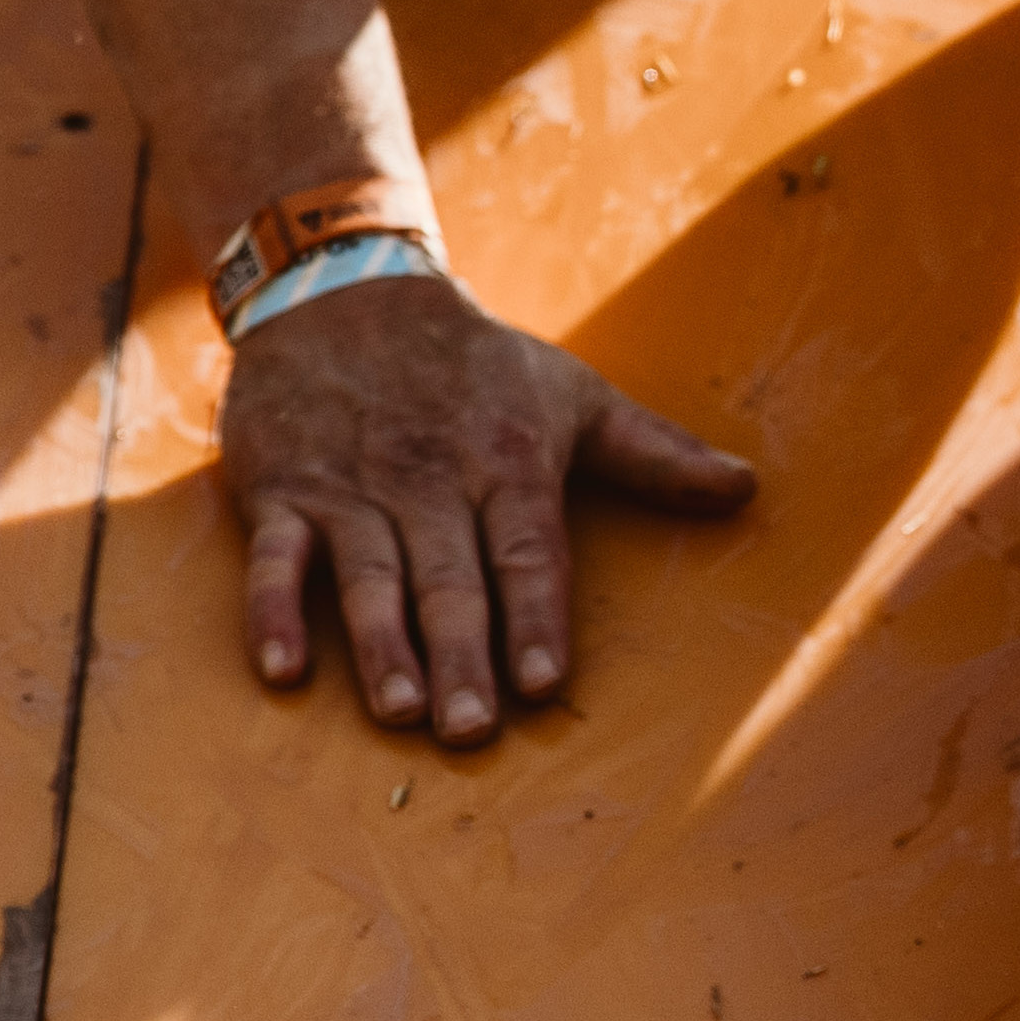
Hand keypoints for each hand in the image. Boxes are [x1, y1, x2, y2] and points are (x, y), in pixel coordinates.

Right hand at [227, 275, 753, 746]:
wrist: (346, 290)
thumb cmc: (476, 362)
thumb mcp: (573, 394)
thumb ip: (656, 453)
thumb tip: (747, 489)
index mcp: (506, 462)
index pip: (527, 552)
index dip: (535, 618)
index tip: (544, 685)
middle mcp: (430, 480)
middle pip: (450, 580)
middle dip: (462, 655)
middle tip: (471, 730)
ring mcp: (352, 488)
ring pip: (368, 576)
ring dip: (380, 645)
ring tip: (398, 711)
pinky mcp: (283, 490)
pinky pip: (275, 558)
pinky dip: (272, 612)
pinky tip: (283, 671)